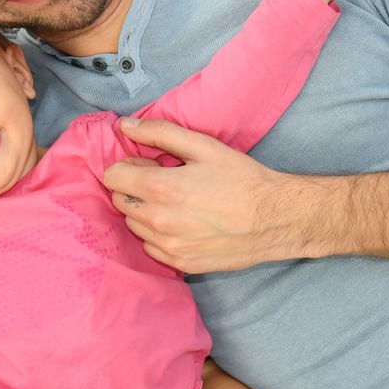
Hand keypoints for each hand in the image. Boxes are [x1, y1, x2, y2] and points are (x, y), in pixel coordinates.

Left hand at [103, 119, 314, 271]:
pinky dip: (159, 235)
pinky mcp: (180, 263)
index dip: (129, 166)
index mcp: (160, 188)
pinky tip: (184, 224)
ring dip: (146, 212)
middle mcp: (158, 220)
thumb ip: (160, 133)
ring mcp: (168, 246)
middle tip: (167, 182)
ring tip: (177, 204)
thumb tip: (124, 126)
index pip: (112, 177)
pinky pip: (150, 247)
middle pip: (120, 201)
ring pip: (133, 225)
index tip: (150, 165)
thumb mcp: (204, 146)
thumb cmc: (242, 179)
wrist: (276, 219)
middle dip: (135, 188)